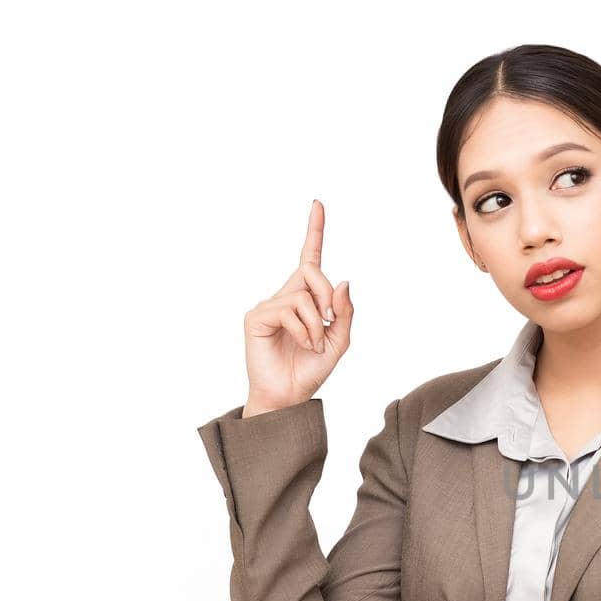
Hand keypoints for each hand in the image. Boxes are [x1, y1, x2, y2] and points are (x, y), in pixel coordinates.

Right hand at [241, 199, 354, 416]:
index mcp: (306, 298)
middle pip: (313, 272)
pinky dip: (303, 330)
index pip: (310, 258)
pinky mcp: (255, 317)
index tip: (318, 204)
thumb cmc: (311, 369)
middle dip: (328, 296)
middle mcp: (286, 296)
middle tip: (329, 322)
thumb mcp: (339, 341)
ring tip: (313, 344)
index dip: (314, 231)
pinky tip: (302, 344)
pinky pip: (287, 311)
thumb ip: (344, 312)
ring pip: (303, 296)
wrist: (290, 395)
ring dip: (316, 324)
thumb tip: (344, 281)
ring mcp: (269, 305)